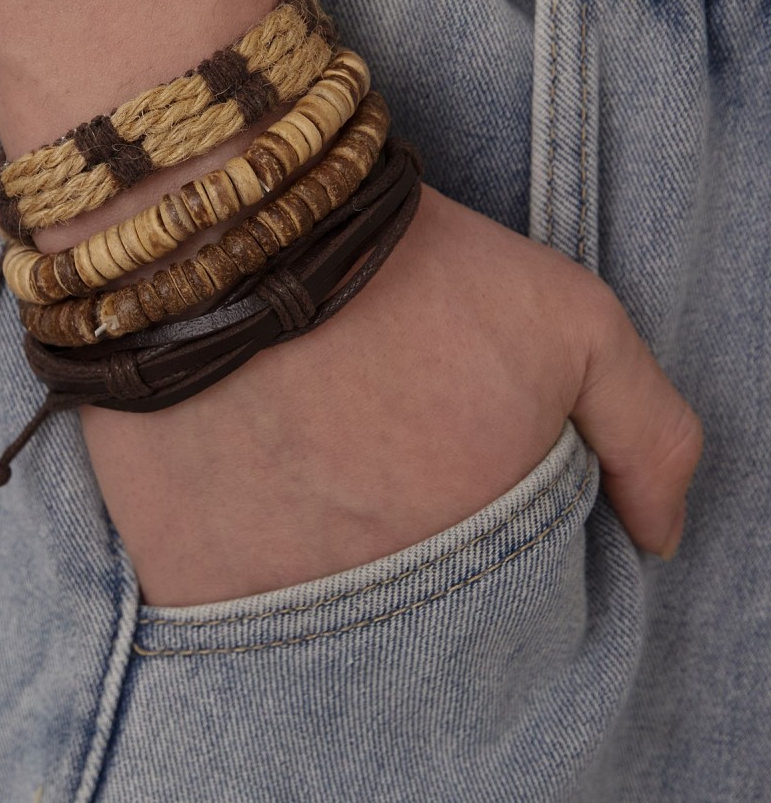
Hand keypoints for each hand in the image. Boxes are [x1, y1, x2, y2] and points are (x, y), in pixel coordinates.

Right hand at [80, 184, 702, 605]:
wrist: (240, 235)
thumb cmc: (409, 270)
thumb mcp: (571, 320)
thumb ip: (647, 433)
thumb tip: (657, 536)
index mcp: (477, 548)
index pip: (504, 590)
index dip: (474, 521)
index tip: (435, 457)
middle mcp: (379, 597)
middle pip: (413, 606)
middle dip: (397, 537)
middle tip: (361, 446)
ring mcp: (273, 597)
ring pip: (318, 607)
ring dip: (315, 544)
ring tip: (301, 450)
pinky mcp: (184, 578)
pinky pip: (227, 600)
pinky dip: (238, 552)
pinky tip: (240, 476)